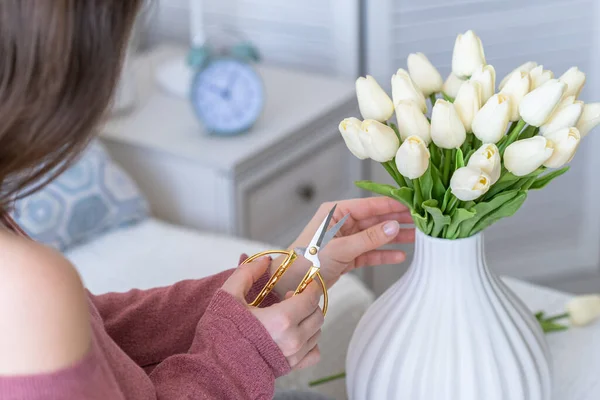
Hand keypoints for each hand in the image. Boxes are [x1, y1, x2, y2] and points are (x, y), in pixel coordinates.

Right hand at [222, 256, 323, 369]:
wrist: (214, 367)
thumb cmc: (220, 333)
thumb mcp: (229, 295)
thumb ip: (247, 273)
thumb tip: (263, 261)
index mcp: (281, 319)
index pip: (311, 298)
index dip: (310, 286)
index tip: (305, 282)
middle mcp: (292, 339)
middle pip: (317, 315)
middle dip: (309, 302)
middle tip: (292, 298)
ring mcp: (293, 355)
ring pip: (316, 332)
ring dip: (308, 320)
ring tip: (290, 315)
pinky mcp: (291, 367)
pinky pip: (313, 353)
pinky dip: (310, 342)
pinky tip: (295, 334)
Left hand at [273, 197, 414, 293]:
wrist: (293, 284)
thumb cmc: (308, 261)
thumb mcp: (341, 248)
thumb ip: (369, 238)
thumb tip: (393, 226)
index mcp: (336, 212)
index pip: (369, 205)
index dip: (392, 206)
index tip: (412, 205)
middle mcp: (341, 223)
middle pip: (375, 219)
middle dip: (396, 221)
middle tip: (420, 222)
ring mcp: (345, 240)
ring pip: (374, 236)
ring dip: (393, 238)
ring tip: (417, 239)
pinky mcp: (346, 256)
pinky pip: (369, 253)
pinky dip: (382, 255)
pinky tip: (399, 256)